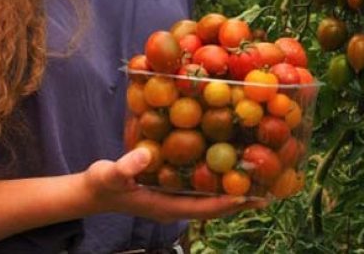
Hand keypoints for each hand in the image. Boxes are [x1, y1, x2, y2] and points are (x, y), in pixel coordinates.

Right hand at [83, 147, 268, 222]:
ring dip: (234, 186)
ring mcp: (175, 199)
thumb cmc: (101, 184)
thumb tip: (146, 155)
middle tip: (271, 183)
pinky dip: (218, 176)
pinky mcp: (173, 188)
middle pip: (216, 205)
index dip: (231, 201)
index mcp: (166, 207)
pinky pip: (202, 185)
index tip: (255, 193)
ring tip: (261, 172)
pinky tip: (230, 161)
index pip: (206, 208)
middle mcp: (176, 206)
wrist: (92, 190)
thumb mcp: (109, 174)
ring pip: (212, 196)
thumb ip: (125, 166)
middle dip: (242, 196)